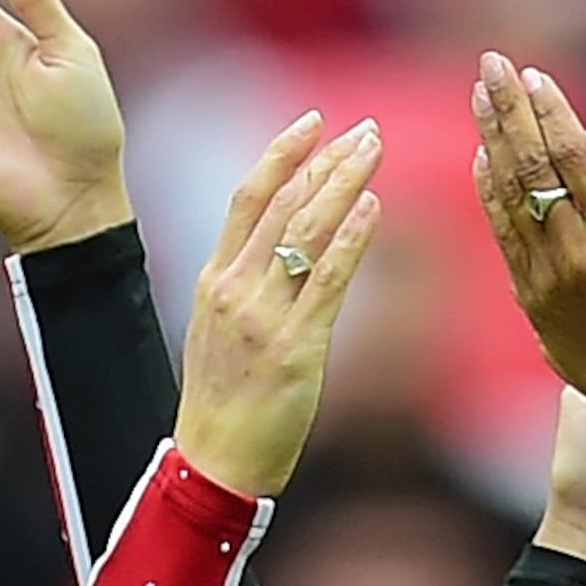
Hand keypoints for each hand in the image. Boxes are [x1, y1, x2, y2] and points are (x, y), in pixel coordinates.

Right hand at [173, 113, 384, 500]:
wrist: (212, 463)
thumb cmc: (221, 399)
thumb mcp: (216, 325)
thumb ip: (244, 281)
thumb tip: (281, 240)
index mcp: (214, 278)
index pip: (249, 197)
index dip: (281, 153)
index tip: (312, 122)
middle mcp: (235, 288)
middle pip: (283, 204)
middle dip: (325, 160)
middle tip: (363, 128)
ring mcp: (263, 316)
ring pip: (305, 230)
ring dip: (343, 183)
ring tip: (373, 151)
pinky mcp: (294, 349)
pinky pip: (326, 281)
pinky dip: (350, 239)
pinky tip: (372, 209)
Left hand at [472, 57, 585, 427]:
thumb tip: (585, 139)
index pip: (574, 154)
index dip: (550, 110)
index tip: (532, 74)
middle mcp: (580, 252)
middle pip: (533, 165)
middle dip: (510, 109)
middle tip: (491, 64)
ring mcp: (550, 278)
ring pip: (511, 196)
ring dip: (492, 140)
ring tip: (481, 96)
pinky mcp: (532, 301)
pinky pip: (503, 235)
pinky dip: (489, 192)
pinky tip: (482, 157)